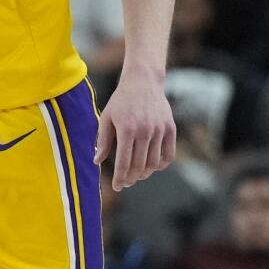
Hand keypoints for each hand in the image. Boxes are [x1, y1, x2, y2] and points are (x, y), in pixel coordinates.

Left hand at [93, 68, 175, 190]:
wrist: (143, 81)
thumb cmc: (121, 100)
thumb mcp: (106, 117)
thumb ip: (103, 140)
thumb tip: (97, 161)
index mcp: (126, 129)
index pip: (123, 162)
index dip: (120, 178)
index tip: (117, 186)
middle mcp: (145, 130)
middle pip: (140, 166)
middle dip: (131, 178)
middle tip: (126, 182)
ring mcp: (160, 130)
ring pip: (154, 163)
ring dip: (145, 173)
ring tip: (137, 175)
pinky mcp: (171, 128)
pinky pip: (168, 155)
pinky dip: (160, 165)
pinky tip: (152, 166)